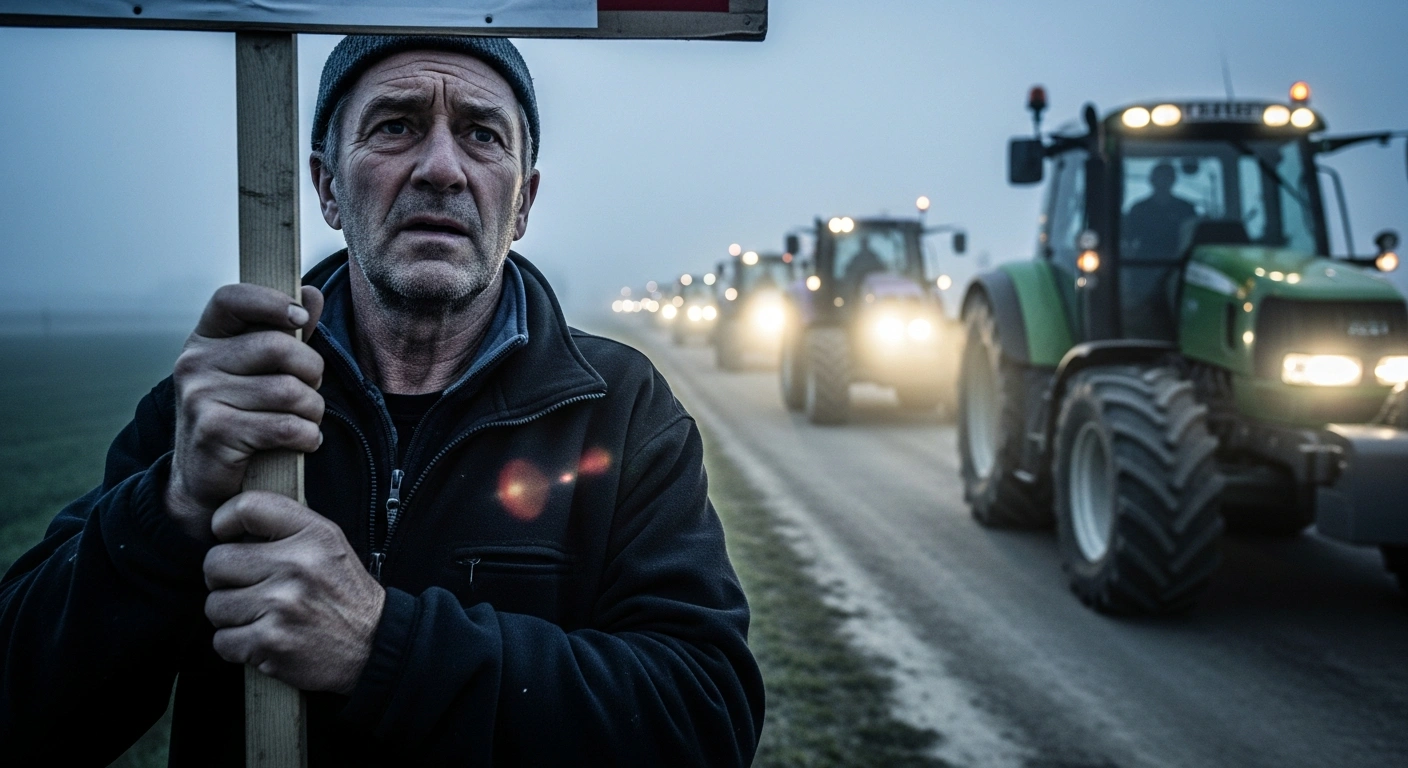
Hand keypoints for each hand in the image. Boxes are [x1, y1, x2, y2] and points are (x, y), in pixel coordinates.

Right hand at [166, 284, 324, 540]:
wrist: (204, 482)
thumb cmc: (241, 418)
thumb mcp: (259, 372)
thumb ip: (286, 333)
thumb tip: (312, 293)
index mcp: (204, 340)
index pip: (232, 298)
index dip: (272, 302)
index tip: (300, 318)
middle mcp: (194, 363)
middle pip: (277, 346)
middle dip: (312, 370)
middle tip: (312, 389)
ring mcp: (199, 397)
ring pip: (289, 390)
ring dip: (313, 410)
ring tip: (307, 420)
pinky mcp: (214, 432)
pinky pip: (285, 426)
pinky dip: (308, 436)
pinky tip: (304, 441)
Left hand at [203, 491, 384, 693]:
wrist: (374, 645)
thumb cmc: (344, 594)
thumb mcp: (330, 545)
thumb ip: (286, 527)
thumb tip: (228, 524)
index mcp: (313, 534)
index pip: (247, 507)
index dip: (224, 522)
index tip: (228, 537)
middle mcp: (297, 565)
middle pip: (216, 562)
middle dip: (224, 579)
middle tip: (248, 587)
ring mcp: (281, 605)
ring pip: (214, 605)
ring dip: (232, 615)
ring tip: (261, 616)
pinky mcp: (270, 642)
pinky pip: (222, 640)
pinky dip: (237, 645)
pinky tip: (262, 640)